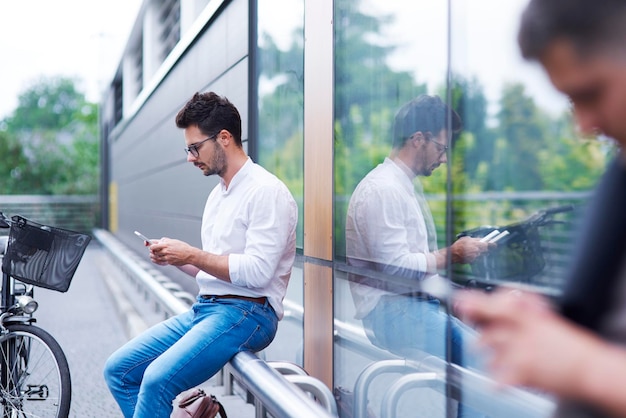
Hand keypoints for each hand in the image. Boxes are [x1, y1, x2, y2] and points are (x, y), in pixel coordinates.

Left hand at [148, 237, 195, 265]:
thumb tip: (158, 241)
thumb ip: (165, 241)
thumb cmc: (182, 247)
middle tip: (152, 251)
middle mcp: (166, 251)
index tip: (149, 246)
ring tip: (154, 255)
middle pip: (154, 253)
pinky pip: (161, 262)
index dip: (150, 247)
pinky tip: (159, 259)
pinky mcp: (169, 262)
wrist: (190, 255)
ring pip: (156, 258)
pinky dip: (158, 261)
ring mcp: (168, 257)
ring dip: (154, 257)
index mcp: (166, 244)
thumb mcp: (173, 241)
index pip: (153, 246)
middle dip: (152, 252)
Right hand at [449, 236, 492, 263]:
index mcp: (475, 243)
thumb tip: (480, 239)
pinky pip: (477, 258)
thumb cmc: (458, 246)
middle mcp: (476, 250)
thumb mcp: (465, 239)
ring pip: (482, 254)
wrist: (452, 255)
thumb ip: (474, 239)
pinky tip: (470, 254)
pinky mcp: (473, 261)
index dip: (491, 244)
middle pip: (485, 249)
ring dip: (480, 252)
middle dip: (485, 248)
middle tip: (484, 247)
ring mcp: (475, 256)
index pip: (486, 243)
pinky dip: (476, 256)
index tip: (495, 244)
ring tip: (473, 251)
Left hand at [455, 288, 603, 397]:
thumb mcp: (546, 318)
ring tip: (505, 359)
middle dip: (477, 334)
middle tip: (478, 334)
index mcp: (528, 316)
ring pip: (487, 355)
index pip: (495, 304)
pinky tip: (504, 380)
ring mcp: (519, 353)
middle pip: (485, 330)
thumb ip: (523, 309)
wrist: (590, 369)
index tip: (460, 300)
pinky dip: (496, 381)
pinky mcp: (521, 373)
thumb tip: (501, 299)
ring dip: (491, 358)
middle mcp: (520, 333)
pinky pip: (495, 377)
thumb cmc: (570, 345)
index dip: (474, 302)